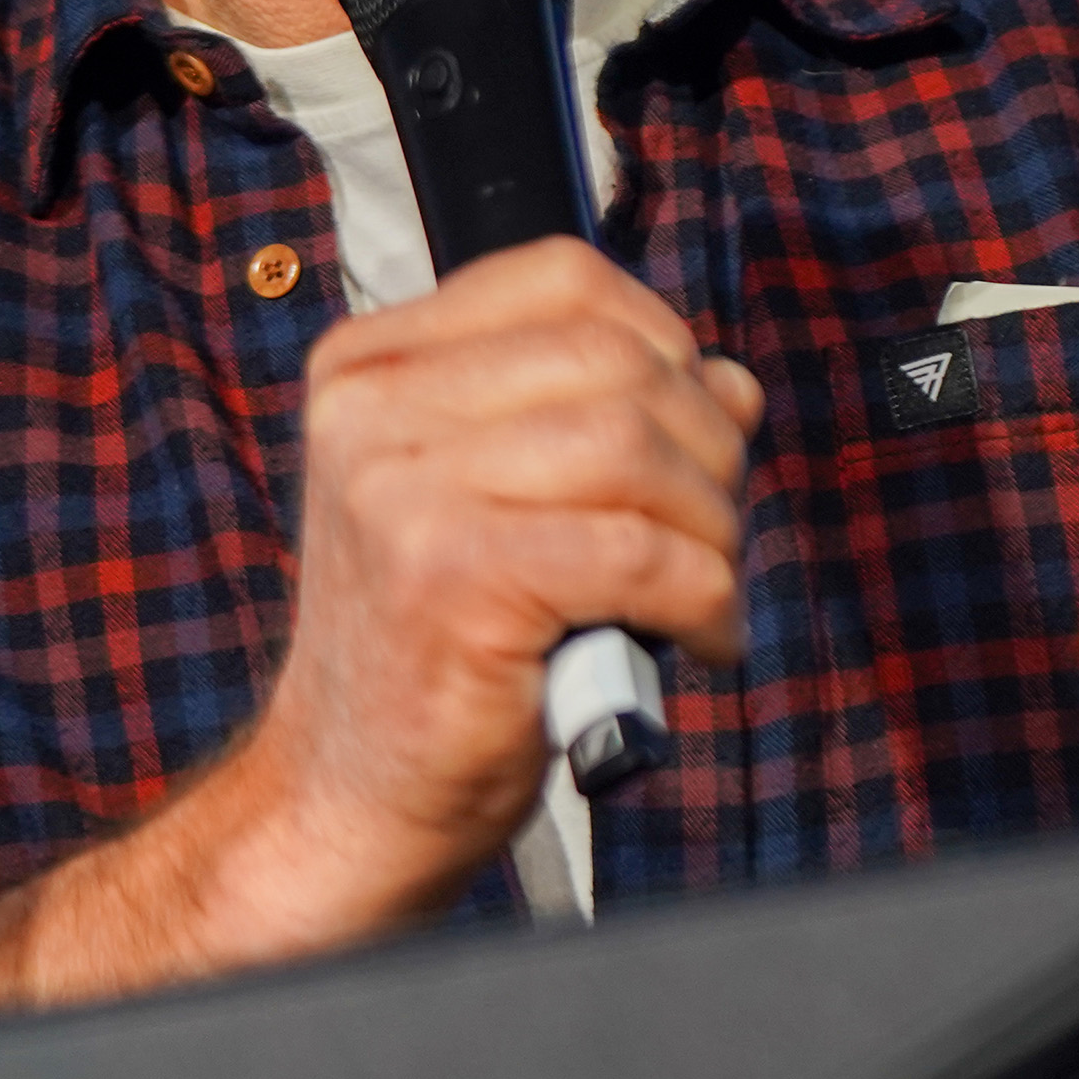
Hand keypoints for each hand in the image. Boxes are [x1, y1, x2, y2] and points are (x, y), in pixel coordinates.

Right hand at [224, 237, 761, 933]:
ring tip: (707, 589)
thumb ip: (596, 419)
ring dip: (712, 526)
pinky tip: (700, 639)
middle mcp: (372, 411)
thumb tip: (731, 384)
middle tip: (714, 531)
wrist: (347, 799)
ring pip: (635, 448)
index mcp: (372, 366)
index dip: (662, 341)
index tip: (689, 427)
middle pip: (615, 361)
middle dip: (707, 446)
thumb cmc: (443, 650)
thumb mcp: (503, 499)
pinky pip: (641, 553)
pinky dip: (704, 597)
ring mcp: (401, 491)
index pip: (562, 279)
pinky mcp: (452, 579)